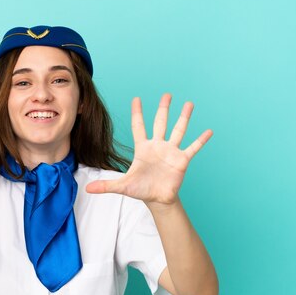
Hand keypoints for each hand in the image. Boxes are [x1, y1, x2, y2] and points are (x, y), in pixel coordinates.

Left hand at [86, 94, 211, 208]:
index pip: (139, 126)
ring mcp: (171, 152)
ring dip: (184, 118)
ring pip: (178, 130)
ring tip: (189, 104)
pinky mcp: (182, 160)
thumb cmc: (140, 190)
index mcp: (143, 148)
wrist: (157, 200)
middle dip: (163, 108)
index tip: (136, 99)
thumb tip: (87, 188)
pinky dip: (200, 140)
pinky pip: (193, 148)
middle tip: (167, 94)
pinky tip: (208, 131)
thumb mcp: (122, 186)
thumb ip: (106, 185)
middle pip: (161, 123)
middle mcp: (158, 146)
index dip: (137, 113)